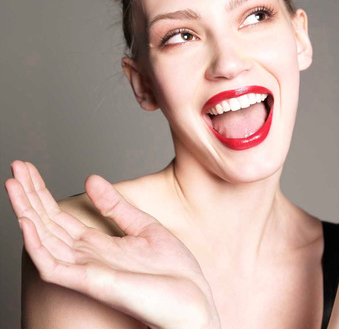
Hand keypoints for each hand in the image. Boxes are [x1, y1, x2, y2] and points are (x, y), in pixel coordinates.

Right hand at [5, 161, 220, 328]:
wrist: (193, 299)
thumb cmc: (172, 271)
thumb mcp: (144, 227)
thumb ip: (116, 207)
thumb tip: (91, 178)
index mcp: (98, 244)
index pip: (60, 215)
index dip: (42, 192)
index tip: (28, 168)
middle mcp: (86, 256)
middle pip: (47, 222)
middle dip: (29, 195)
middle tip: (15, 165)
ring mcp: (86, 270)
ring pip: (44, 240)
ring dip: (26, 212)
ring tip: (12, 184)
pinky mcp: (91, 282)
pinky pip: (54, 266)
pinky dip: (38, 245)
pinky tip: (27, 222)